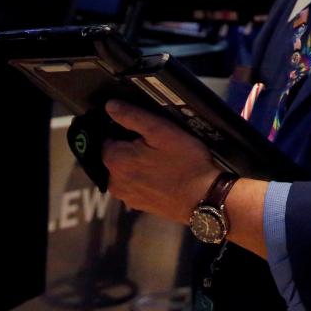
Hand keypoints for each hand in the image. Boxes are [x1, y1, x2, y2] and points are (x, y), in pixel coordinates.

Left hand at [101, 100, 220, 225]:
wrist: (203, 197)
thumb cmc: (185, 161)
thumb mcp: (161, 131)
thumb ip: (133, 117)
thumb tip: (109, 105)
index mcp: (115, 160)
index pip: (107, 138)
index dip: (125, 132)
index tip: (146, 133)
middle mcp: (113, 181)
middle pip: (115, 156)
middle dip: (130, 149)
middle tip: (157, 146)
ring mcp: (125, 196)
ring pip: (124, 172)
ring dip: (136, 165)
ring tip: (161, 162)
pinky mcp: (137, 205)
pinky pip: (134, 186)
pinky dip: (143, 180)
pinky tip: (162, 177)